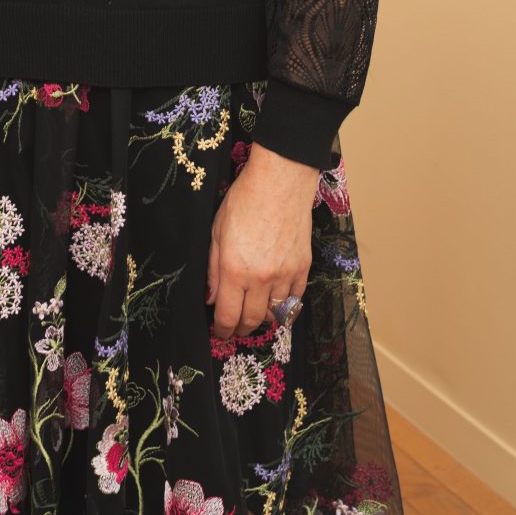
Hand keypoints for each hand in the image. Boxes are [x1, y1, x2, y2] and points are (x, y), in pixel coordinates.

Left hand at [206, 142, 317, 340]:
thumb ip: (213, 270)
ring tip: (253, 313)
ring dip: (262, 318)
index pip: (228, 316)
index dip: (222, 330)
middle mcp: (262, 278)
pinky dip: (285, 305)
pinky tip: (275, 300)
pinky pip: (295, 299)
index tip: (219, 332)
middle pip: (252, 320)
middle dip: (240, 329)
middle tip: (234, 328)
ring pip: (276, 314)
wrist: (280, 182)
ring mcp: (286, 274)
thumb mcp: (216, 233)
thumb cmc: (243, 201)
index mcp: (235, 270)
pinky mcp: (303, 267)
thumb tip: (212, 299)